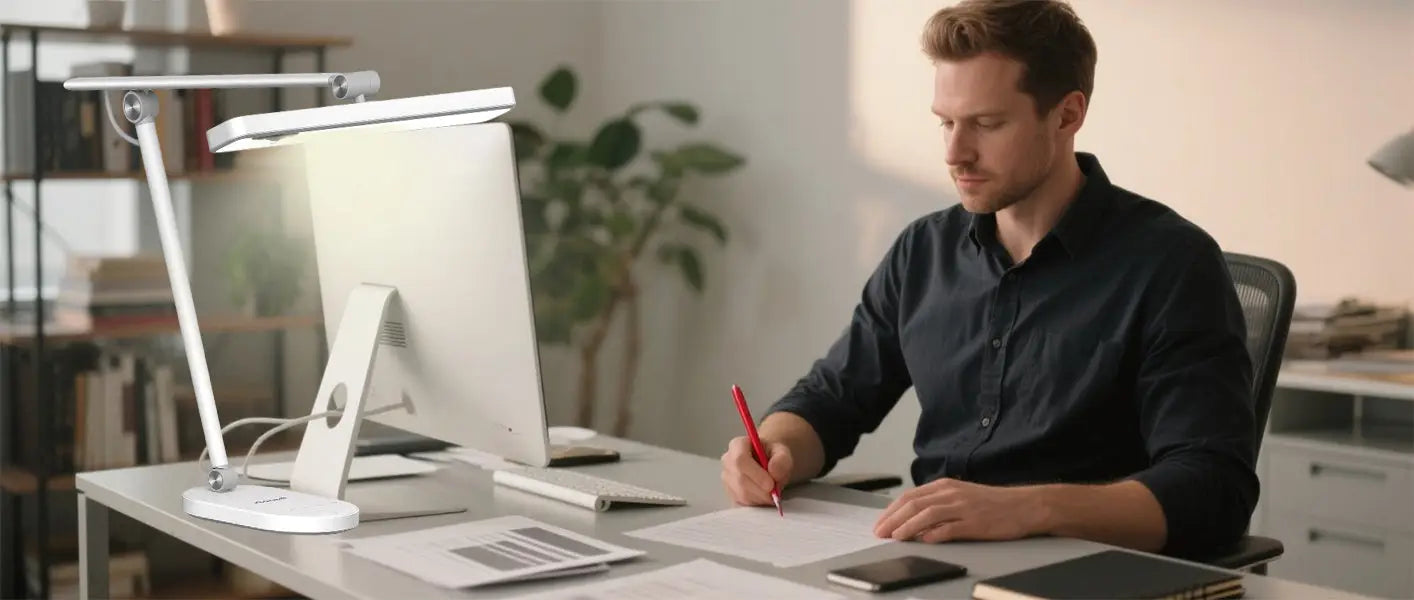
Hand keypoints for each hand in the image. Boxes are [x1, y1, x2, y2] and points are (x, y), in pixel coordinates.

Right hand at [720, 436, 791, 505]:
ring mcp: (726, 478)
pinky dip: (756, 503)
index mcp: (738, 445)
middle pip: (740, 479)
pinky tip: (764, 496)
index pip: (740, 460)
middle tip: (776, 493)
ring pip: (741, 493)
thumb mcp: (782, 452)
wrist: (768, 462)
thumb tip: (774, 472)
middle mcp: (727, 461)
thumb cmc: (772, 456)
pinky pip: (742, 502)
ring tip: (772, 493)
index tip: (771, 484)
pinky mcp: (730, 492)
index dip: (756, 474)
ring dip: (760, 497)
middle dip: (760, 490)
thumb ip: (781, 459)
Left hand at [873, 478, 1046, 542]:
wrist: (1024, 506)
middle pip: (914, 504)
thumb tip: (914, 522)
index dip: (891, 510)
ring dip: (907, 526)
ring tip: (894, 537)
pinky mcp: (975, 523)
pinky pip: (949, 528)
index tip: (880, 523)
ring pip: (927, 514)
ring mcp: (963, 507)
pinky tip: (923, 540)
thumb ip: (938, 505)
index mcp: (945, 486)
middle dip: (893, 519)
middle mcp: (951, 494)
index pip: (910, 496)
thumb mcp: (961, 497)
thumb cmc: (992, 503)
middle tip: (880, 532)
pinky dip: (934, 534)